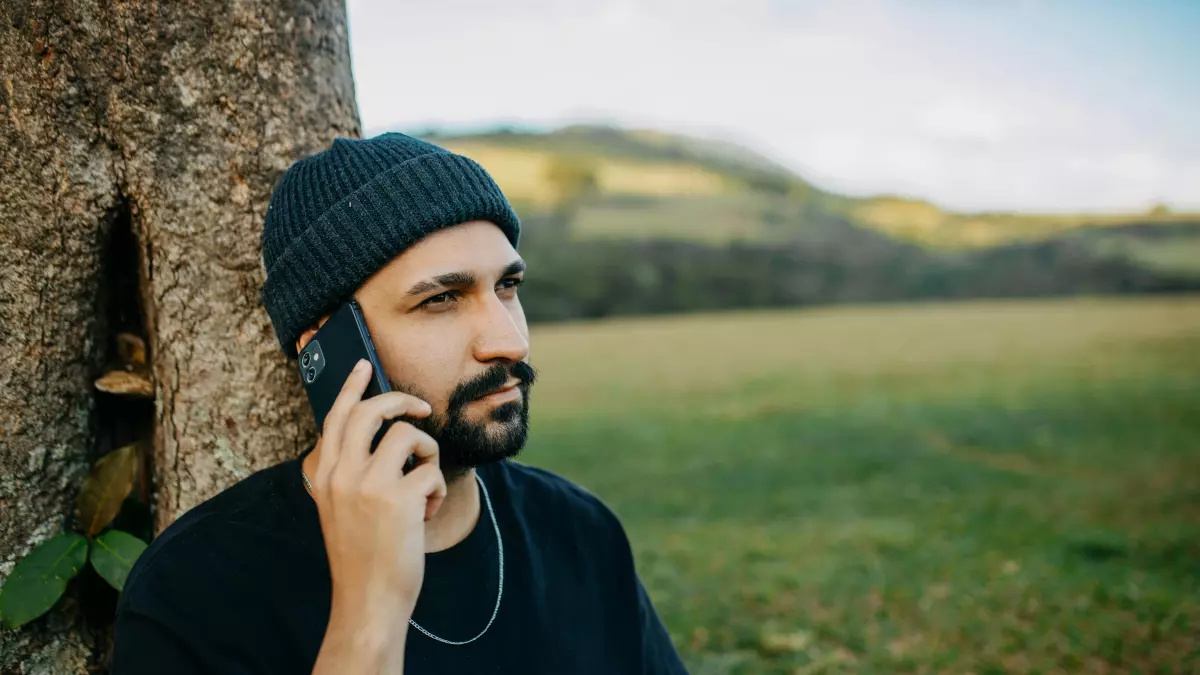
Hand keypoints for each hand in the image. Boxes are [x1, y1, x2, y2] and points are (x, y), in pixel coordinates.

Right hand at [309, 359, 445, 673]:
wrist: (368, 598)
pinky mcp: (399, 498)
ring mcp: (369, 484)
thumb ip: (350, 471)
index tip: (364, 365)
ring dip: (427, 455)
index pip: (337, 417)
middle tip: (422, 410)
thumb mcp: (340, 507)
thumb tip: (382, 431)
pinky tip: (426, 514)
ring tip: (424, 485)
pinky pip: (431, 471)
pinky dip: (437, 490)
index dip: (352, 387)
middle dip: (402, 402)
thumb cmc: (362, 553)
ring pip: (409, 436)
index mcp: (325, 474)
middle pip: (374, 412)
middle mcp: (342, 473)